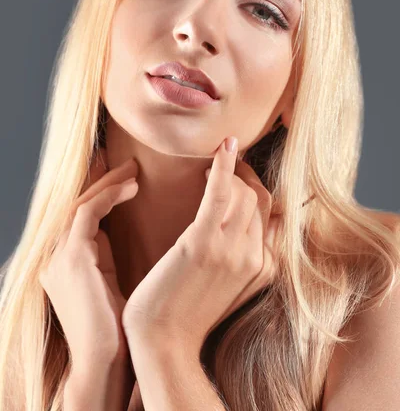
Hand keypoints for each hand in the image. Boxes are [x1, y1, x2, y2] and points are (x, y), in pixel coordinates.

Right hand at [39, 149, 139, 368]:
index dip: (99, 190)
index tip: (121, 172)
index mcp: (63, 262)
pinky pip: (89, 213)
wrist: (106, 361)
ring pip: (80, 202)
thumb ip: (104, 253)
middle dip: (102, 179)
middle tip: (128, 162)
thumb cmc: (118, 324)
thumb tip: (116, 225)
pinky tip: (133, 188)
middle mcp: (54, 256)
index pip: (79, 214)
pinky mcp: (72, 258)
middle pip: (76, 203)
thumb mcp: (108, 280)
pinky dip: (110, 196)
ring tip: (134, 170)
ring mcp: (58, 257)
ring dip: (108, 182)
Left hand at [121, 137, 281, 356]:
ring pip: (244, 193)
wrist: (164, 343)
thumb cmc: (187, 313)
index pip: (270, 215)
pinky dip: (224, 166)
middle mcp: (255, 257)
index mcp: (264, 268)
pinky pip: (223, 193)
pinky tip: (222, 148)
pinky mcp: (203, 243)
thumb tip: (243, 231)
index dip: (255, 190)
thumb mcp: (228, 287)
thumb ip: (242, 260)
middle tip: (226, 164)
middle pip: (259, 200)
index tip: (241, 176)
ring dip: (230, 172)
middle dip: (244, 176)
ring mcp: (232, 250)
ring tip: (210, 169)